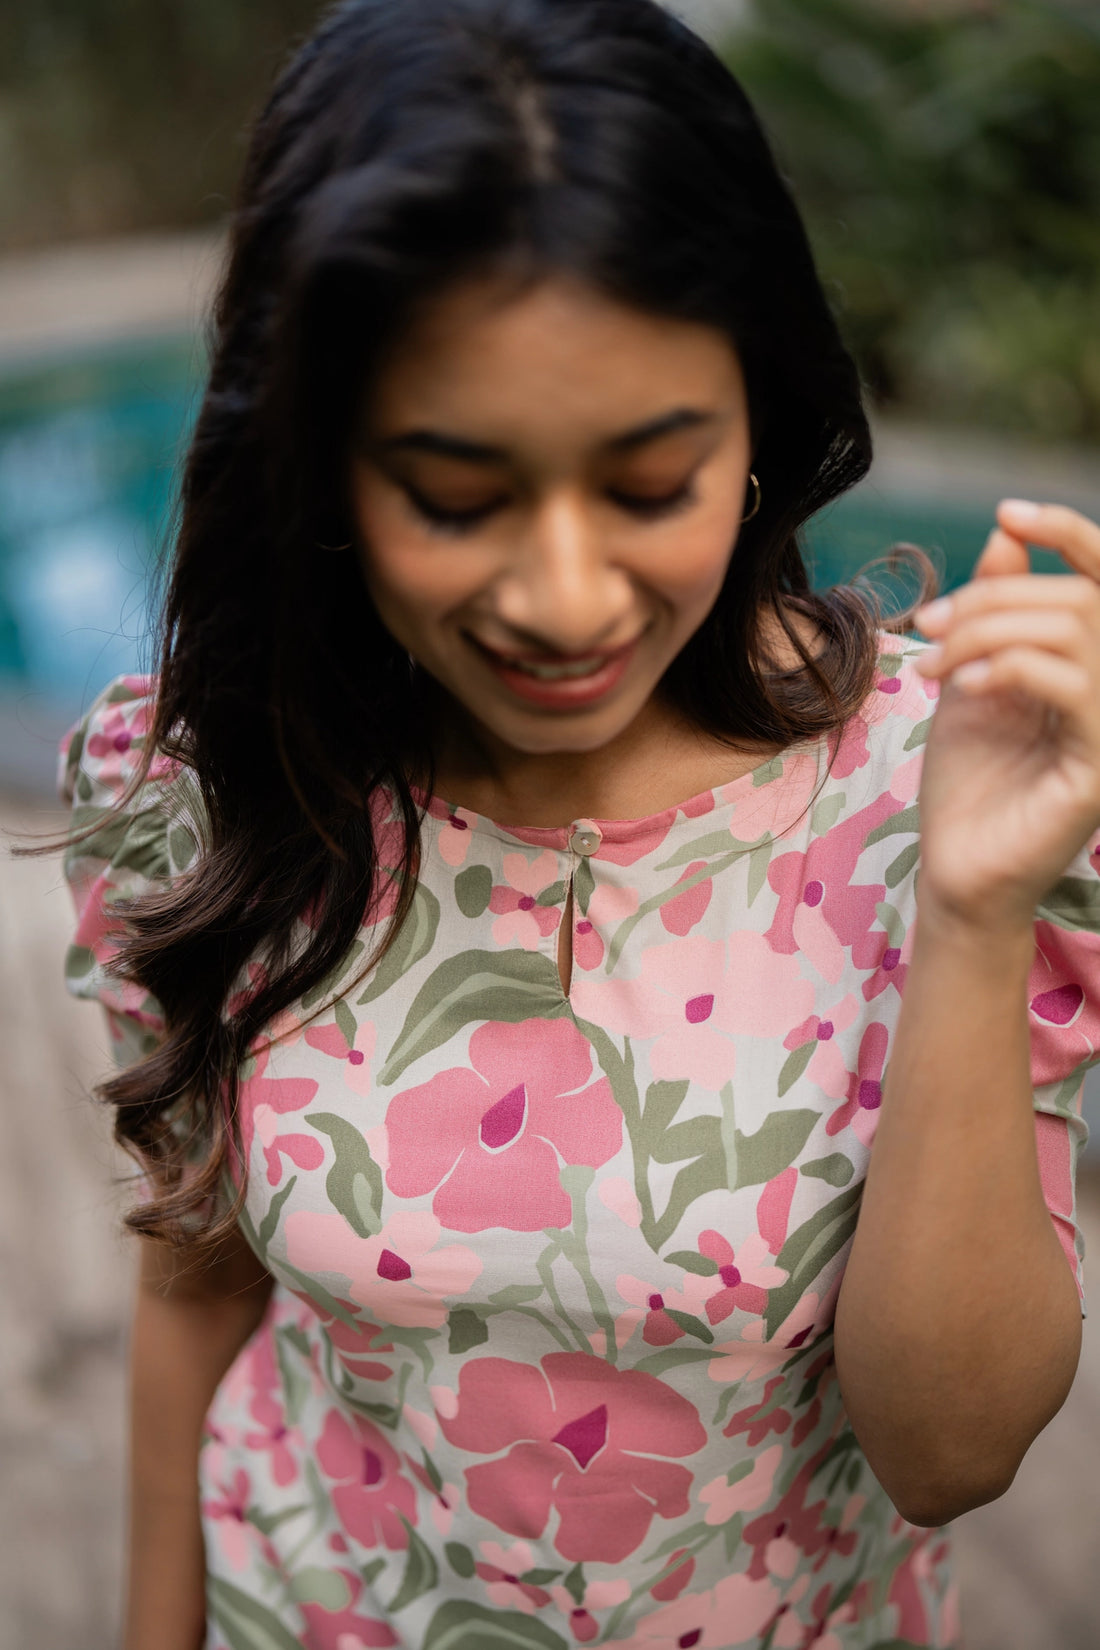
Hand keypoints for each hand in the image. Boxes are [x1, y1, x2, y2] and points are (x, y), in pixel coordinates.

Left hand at [913, 499, 1099, 933]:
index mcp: (1091, 664)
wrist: (956, 867)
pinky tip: (962, 687)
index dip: (1067, 531)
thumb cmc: (968, 781)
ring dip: (985, 631)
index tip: (1007, 513)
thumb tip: (1006, 534)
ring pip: (1075, 630)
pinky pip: (1072, 686)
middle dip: (989, 599)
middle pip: (1076, 598)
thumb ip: (995, 610)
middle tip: (926, 626)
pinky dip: (1009, 668)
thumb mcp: (972, 676)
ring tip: (931, 662)